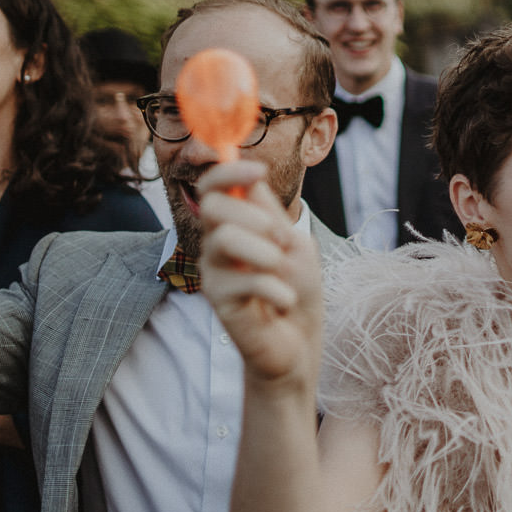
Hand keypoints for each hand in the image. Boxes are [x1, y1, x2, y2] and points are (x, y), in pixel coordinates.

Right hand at [197, 161, 322, 384]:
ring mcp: (213, 273)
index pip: (213, 187)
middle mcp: (216, 245)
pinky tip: (285, 302)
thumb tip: (250, 177)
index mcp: (234, 225)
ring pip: (224, 238)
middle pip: (212, 207)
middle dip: (253, 216)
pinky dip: (275, 289)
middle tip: (280, 240)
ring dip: (265, 252)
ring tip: (284, 272)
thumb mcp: (294, 243)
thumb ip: (270, 213)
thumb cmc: (297, 289)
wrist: (298, 341)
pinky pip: (244, 280)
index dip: (229, 172)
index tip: (258, 170)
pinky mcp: (218, 302)